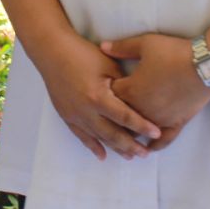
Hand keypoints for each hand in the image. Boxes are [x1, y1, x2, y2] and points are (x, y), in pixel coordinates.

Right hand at [34, 33, 161, 160]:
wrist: (52, 51)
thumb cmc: (83, 54)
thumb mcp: (108, 66)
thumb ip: (123, 86)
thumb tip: (138, 101)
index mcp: (98, 97)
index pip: (126, 117)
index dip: (142, 126)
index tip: (157, 133)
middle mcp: (86, 111)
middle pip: (113, 134)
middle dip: (131, 145)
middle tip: (146, 153)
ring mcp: (75, 116)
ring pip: (99, 138)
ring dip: (116, 148)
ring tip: (131, 157)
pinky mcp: (66, 116)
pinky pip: (82, 136)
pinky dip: (93, 146)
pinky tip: (102, 156)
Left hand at [102, 33, 209, 150]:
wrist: (204, 66)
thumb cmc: (173, 53)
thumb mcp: (145, 44)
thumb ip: (122, 47)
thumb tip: (102, 46)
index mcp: (130, 90)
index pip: (108, 95)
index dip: (103, 91)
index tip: (100, 89)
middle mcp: (141, 109)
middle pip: (119, 118)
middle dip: (112, 117)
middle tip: (105, 116)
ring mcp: (159, 119)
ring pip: (138, 133)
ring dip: (129, 134)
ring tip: (122, 137)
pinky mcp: (176, 124)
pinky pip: (163, 141)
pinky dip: (155, 145)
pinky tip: (149, 148)